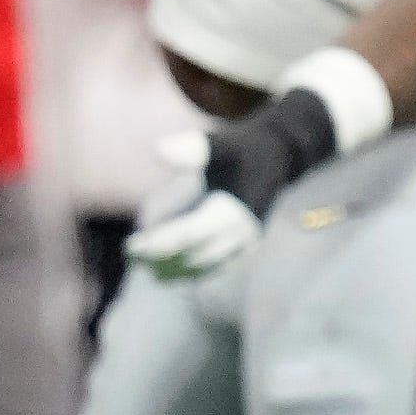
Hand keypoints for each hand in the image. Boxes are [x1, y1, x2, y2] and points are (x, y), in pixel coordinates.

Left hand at [124, 83, 355, 281]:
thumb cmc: (247, 148)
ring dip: (177, 270)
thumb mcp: (221, 143)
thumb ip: (193, 148)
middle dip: (162, 259)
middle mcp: (242, 233)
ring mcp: (247, 242)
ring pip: (207, 266)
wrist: (283, 155)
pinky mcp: (248, 244)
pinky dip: (196, 269)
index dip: (158, 243)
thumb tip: (157, 150)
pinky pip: (219, 265)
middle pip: (194, 256)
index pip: (188, 235)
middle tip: (132, 256)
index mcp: (233, 212)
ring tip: (148, 270)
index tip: (132, 246)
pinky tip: (175, 271)